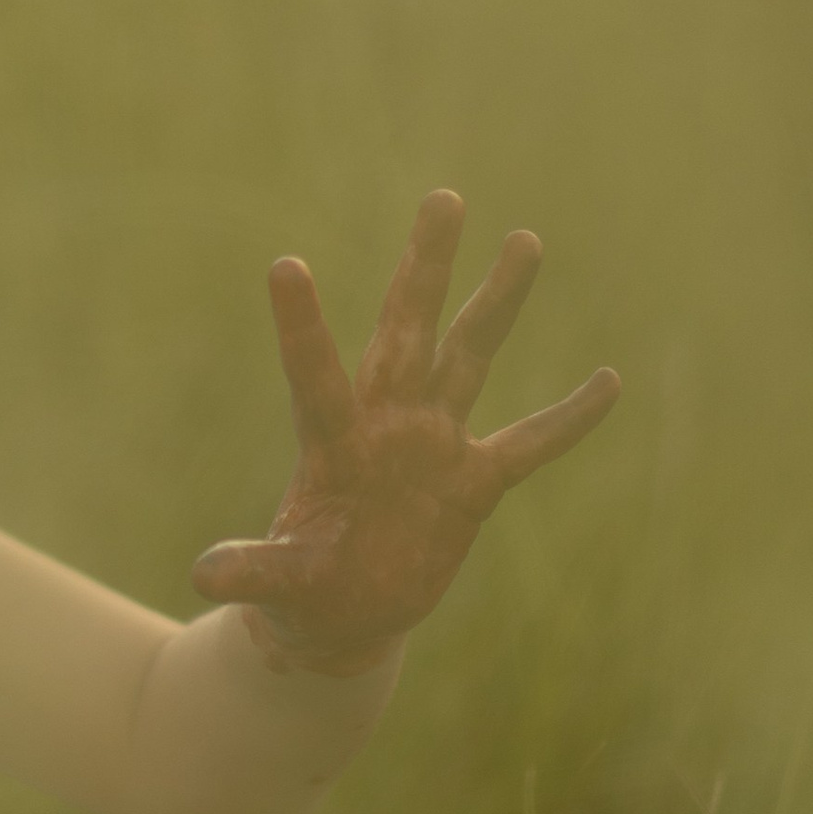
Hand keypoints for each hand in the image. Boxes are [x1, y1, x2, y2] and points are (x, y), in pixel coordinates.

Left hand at [190, 189, 619, 675]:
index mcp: (333, 443)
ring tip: (525, 239)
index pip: (315, 375)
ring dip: (498, 301)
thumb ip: (252, 571)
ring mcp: (433, 446)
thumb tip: (203, 574)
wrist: (341, 616)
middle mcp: (385, 425)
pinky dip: (569, 418)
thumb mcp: (278, 585)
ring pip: (471, 357)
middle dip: (426, 267)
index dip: (302, 325)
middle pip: (408, 331)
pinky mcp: (473, 483)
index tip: (283, 263)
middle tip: (444, 196)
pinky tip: (609, 379)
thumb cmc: (300, 594)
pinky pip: (531, 443)